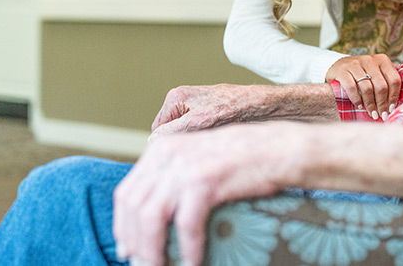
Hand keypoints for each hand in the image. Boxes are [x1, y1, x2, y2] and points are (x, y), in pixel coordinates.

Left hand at [113, 123, 297, 265]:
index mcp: (162, 149)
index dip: (123, 226)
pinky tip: (193, 262)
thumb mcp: (198, 157)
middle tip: (143, 264)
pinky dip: (187, 248)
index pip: (126, 193)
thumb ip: (172, 176)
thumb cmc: (244, 158)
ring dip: (153, 250)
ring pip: (152, 218)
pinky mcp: (205, 180)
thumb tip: (150, 211)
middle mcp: (168, 154)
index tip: (127, 248)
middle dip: (135, 243)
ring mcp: (186, 166)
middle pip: (134, 208)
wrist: (279, 149)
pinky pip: (185, 224)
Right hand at [150, 83, 265, 138]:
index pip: (157, 130)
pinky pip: (193, 129)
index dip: (168, 144)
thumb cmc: (231, 109)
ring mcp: (191, 104)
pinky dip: (200, 135)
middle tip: (198, 144)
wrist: (255, 104)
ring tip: (208, 138)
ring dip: (191, 139)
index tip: (181, 152)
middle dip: (181, 141)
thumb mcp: (197, 123)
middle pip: (169, 131)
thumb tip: (153, 141)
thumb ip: (173, 131)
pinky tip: (213, 135)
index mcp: (174, 97)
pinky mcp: (202, 109)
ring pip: (182, 132)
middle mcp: (180, 98)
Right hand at [325, 54, 400, 119]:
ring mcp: (355, 64)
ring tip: (372, 113)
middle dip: (382, 103)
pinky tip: (359, 106)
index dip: (394, 96)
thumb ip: (388, 80)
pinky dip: (357, 99)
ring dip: (370, 104)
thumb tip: (402, 97)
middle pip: (381, 86)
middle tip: (382, 114)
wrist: (338, 66)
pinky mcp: (342, 70)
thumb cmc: (361, 73)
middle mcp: (370, 60)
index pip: (394, 80)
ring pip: (368, 88)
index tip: (392, 108)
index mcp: (382, 60)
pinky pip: (352, 88)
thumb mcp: (376, 72)